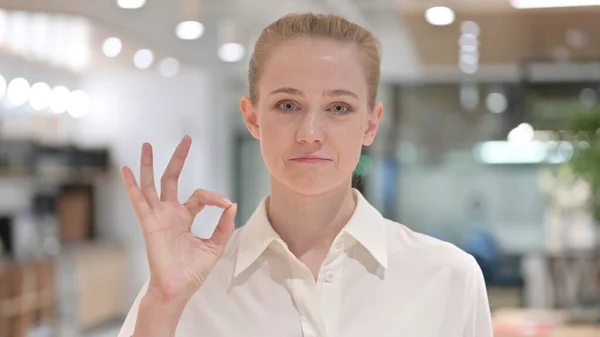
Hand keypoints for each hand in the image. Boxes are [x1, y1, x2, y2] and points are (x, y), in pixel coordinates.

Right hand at [120, 135, 236, 301]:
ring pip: (152, 184)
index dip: (215, 197)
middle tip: (186, 139)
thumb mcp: (215, 246)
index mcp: (185, 217)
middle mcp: (170, 213)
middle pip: (172, 178)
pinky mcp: (150, 223)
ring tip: (147, 144)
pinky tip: (126, 170)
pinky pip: (139, 201)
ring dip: (149, 164)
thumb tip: (232, 204)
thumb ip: (224, 226)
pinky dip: (132, 185)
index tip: (226, 203)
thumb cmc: (193, 271)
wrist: (178, 288)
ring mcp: (158, 216)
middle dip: (178, 158)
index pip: (200, 196)